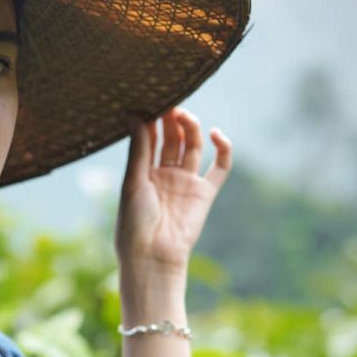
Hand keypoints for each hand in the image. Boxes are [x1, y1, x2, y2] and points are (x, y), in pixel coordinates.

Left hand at [113, 104, 231, 275]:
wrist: (153, 256)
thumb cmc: (135, 223)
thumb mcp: (133, 181)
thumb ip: (138, 148)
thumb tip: (133, 113)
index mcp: (143, 172)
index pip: (150, 138)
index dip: (153, 119)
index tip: (152, 99)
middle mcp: (165, 175)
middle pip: (172, 139)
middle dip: (172, 120)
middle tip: (170, 102)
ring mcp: (186, 182)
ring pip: (193, 147)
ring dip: (191, 128)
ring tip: (185, 115)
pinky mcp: (205, 193)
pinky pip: (220, 167)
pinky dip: (223, 149)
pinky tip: (215, 133)